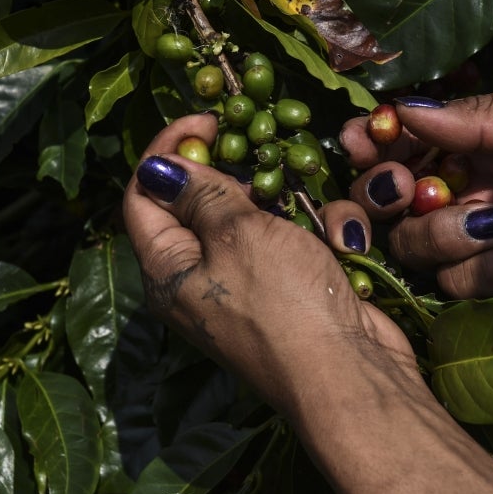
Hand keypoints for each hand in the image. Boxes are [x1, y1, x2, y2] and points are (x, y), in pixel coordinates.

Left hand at [122, 113, 412, 413]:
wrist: (350, 373)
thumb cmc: (284, 300)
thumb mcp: (236, 233)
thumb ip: (199, 192)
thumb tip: (159, 167)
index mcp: (167, 268)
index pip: (143, 195)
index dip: (166, 150)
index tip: (208, 121)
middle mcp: (198, 278)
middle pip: (198, 204)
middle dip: (231, 174)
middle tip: (261, 152)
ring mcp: (247, 286)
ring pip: (253, 218)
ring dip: (283, 203)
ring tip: (305, 203)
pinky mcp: (290, 289)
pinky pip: (291, 243)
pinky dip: (314, 232)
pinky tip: (338, 239)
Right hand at [341, 74, 492, 310]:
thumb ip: (481, 114)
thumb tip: (406, 110)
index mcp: (473, 137)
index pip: (400, 136)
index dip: (372, 140)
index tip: (363, 143)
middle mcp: (462, 184)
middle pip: (384, 197)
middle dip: (384, 195)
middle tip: (408, 191)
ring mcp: (476, 235)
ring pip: (414, 243)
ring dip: (449, 236)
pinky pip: (457, 282)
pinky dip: (492, 271)